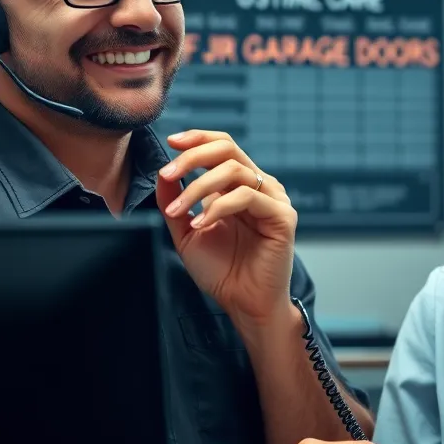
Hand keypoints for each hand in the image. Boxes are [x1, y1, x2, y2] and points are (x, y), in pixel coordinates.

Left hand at [156, 130, 296, 324]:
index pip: (222, 146)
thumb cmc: (221, 271)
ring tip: (179, 211)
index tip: (171, 141)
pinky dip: (218, 207)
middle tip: (168, 173)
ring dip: (199, 186)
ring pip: (234, 170)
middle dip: (193, 157)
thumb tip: (162, 174)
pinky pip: (247, 196)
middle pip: (228, 149)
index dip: (198, 138)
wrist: (243, 304)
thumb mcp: (186, 232)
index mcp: (239, 185)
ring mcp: (272, 199)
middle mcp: (259, 186)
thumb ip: (176, 202)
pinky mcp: (281, 216)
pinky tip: (202, 224)